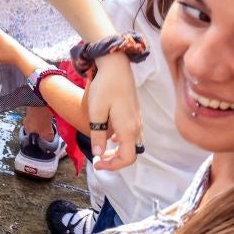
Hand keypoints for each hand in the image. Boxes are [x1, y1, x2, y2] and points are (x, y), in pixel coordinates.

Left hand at [83, 53, 143, 171]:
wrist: (116, 66)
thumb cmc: (105, 87)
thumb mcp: (96, 112)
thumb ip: (98, 134)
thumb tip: (98, 154)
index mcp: (128, 129)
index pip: (127, 158)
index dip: (113, 166)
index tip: (97, 164)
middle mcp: (137, 127)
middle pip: (130, 154)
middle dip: (114, 160)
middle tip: (98, 159)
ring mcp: (138, 121)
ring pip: (132, 145)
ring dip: (118, 151)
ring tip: (102, 148)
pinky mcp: (135, 114)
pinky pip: (132, 135)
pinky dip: (121, 141)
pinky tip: (109, 135)